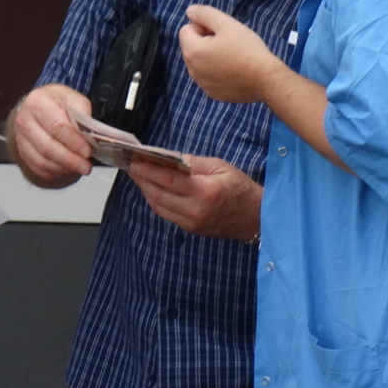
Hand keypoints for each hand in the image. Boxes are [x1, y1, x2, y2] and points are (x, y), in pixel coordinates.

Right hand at [6, 84, 93, 187]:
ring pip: (43, 161)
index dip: (73, 142)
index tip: (87, 151)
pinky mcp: (23, 153)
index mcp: (37, 102)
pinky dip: (56, 171)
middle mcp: (25, 121)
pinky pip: (39, 168)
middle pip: (48, 147)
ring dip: (64, 167)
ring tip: (80, 167)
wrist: (43, 107)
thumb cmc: (58, 103)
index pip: (56, 127)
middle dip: (70, 160)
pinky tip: (68, 168)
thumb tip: (89, 134)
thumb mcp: (75, 99)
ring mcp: (21, 139)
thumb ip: (83, 114)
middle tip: (86, 166)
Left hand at [123, 155, 261, 240]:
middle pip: (158, 195)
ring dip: (145, 190)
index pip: (168, 181)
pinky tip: (152, 188)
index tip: (134, 161)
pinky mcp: (189, 229)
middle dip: (141, 179)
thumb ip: (193, 163)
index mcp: (204, 192)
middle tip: (131, 165)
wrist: (257, 218)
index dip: (148, 170)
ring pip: (158, 206)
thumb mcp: (220, 166)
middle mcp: (194, 211)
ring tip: (138, 174)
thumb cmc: (241, 189)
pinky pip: (166, 213)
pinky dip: (155, 200)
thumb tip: (169, 158)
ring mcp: (191, 223)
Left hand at [178, 5, 282, 103]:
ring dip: (210, 56)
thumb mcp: (226, 23)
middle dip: (206, 41)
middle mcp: (192, 70)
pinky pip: (209, 77)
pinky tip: (234, 70)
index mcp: (192, 52)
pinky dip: (217, 72)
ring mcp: (202, 84)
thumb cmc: (246, 48)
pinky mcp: (213, 93)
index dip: (203, 26)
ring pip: (200, 62)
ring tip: (232, 56)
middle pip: (192, 46)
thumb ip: (204, 14)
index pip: (186, 30)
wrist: (265, 79)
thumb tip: (189, 11)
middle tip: (229, 43)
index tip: (221, 32)